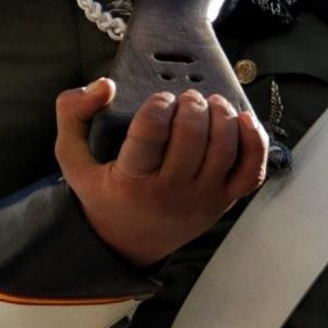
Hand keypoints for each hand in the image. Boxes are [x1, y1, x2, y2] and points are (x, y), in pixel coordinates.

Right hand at [54, 78, 268, 267]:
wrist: (126, 244)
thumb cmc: (103, 192)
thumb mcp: (73, 159)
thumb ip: (73, 114)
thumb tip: (106, 83)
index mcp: (130, 182)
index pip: (152, 134)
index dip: (159, 106)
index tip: (159, 98)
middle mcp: (170, 194)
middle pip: (193, 138)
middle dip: (193, 107)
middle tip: (188, 98)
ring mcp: (202, 200)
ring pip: (225, 150)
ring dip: (223, 116)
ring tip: (211, 102)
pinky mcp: (224, 202)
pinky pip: (252, 171)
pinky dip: (255, 141)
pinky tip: (243, 119)